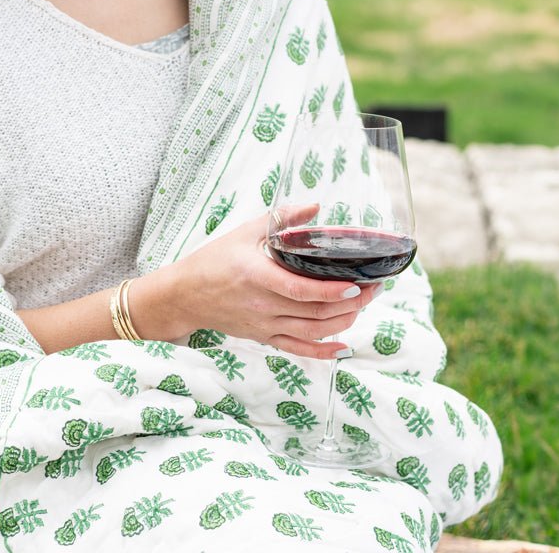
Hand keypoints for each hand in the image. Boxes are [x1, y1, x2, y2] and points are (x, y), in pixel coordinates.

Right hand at [156, 205, 378, 359]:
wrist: (185, 294)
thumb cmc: (214, 259)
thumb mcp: (245, 232)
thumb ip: (281, 219)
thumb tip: (316, 207)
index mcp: (257, 276)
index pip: (300, 290)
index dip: (331, 291)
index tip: (356, 284)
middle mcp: (262, 305)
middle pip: (314, 312)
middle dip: (350, 303)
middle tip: (373, 288)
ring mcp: (263, 325)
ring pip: (311, 332)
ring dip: (343, 322)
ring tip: (363, 305)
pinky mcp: (263, 337)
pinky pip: (296, 349)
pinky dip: (322, 352)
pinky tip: (343, 347)